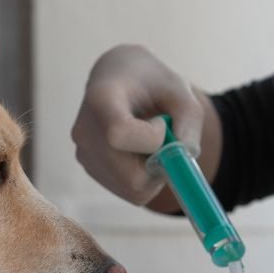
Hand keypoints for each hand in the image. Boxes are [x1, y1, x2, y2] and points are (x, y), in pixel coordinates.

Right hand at [72, 44, 204, 204]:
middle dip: (159, 163)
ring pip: (133, 188)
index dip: (152, 138)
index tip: (162, 121)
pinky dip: (147, 179)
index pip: (118, 134)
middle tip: (166, 139)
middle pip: (129, 174)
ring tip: (151, 142)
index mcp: (100, 98)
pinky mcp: (91, 170)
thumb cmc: (152, 83)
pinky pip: (130, 192)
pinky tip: (141, 152)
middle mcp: (84, 129)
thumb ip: (189, 121)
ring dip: (155, 172)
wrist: (121, 80)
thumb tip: (185, 156)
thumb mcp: (180, 91)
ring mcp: (84, 153)